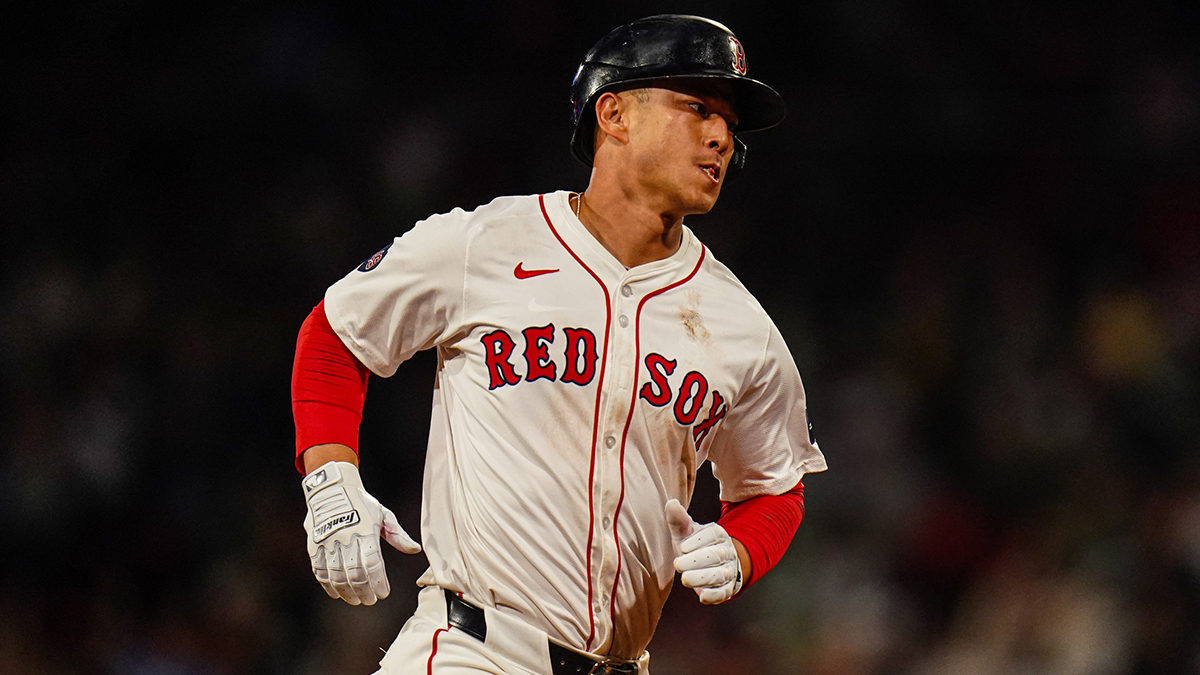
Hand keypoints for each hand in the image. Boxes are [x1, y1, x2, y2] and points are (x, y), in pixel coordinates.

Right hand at [302, 461, 420, 604]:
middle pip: (355, 573)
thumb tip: (415, 550)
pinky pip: (319, 570)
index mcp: (365, 530)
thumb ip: (398, 535)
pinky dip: (327, 585)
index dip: (379, 582)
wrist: (331, 488)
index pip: (373, 563)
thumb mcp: (383, 515)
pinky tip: (336, 594)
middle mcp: (345, 537)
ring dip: (347, 592)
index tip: (384, 593)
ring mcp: (328, 542)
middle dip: (364, 591)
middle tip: (371, 600)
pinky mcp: (314, 545)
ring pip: (336, 576)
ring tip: (356, 600)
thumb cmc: (361, 503)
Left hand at [665, 499, 742, 604]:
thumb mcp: (686, 532)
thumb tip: (671, 503)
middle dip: (697, 560)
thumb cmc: (694, 546)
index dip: (698, 540)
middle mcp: (726, 552)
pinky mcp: (727, 589)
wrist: (711, 565)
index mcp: (718, 534)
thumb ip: (678, 519)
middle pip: (716, 555)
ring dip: (703, 578)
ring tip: (685, 579)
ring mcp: (728, 571)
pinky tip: (702, 596)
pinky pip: (724, 592)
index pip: (713, 534)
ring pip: (720, 575)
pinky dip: (714, 596)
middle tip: (677, 564)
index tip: (682, 547)